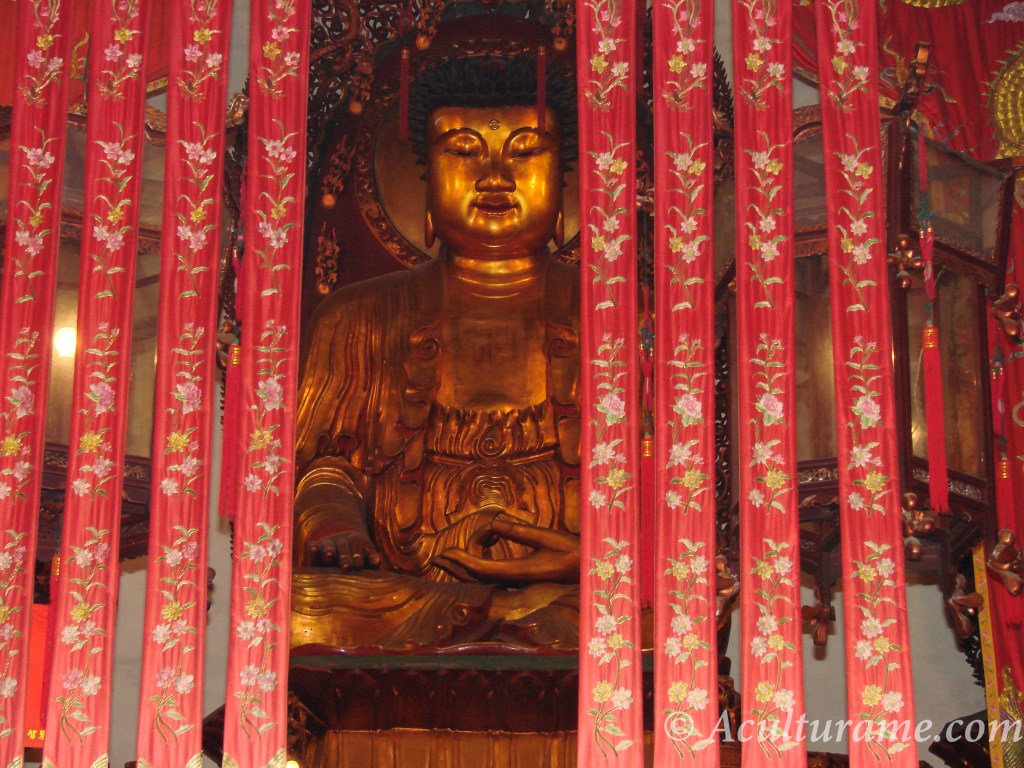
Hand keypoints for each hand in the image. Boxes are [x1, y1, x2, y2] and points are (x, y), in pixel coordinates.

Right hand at [306, 529, 380, 571]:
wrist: (341, 548)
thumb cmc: (358, 559)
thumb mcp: (366, 556)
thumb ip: (371, 559)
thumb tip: (376, 561)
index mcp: (356, 540)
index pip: (357, 544)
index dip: (358, 555)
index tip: (358, 567)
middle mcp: (341, 539)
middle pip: (343, 546)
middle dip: (345, 556)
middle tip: (346, 567)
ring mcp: (327, 542)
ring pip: (328, 545)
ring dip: (329, 550)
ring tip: (330, 555)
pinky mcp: (315, 547)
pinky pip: (312, 545)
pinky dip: (313, 547)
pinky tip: (313, 548)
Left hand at [433, 519, 578, 583]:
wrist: (589, 570)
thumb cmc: (572, 552)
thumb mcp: (546, 537)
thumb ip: (519, 531)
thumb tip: (494, 523)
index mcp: (520, 573)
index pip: (482, 569)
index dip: (462, 561)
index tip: (446, 552)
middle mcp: (515, 581)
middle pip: (477, 578)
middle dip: (456, 567)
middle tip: (437, 557)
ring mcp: (516, 583)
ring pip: (483, 578)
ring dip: (466, 565)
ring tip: (454, 552)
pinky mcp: (520, 580)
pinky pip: (492, 574)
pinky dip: (480, 562)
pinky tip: (484, 547)